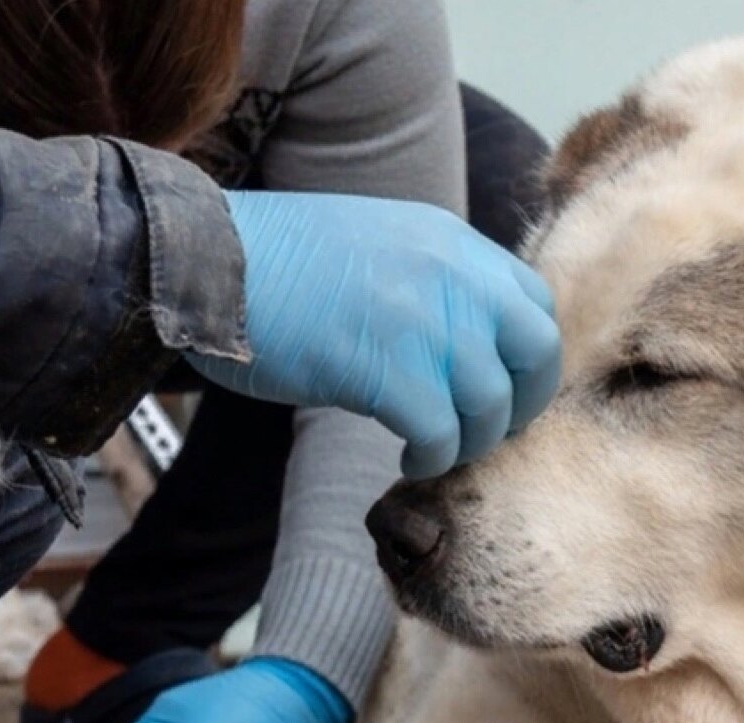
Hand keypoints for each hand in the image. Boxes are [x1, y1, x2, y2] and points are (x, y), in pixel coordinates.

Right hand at [189, 190, 561, 480]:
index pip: (536, 302)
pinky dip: (433, 457)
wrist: (206, 262)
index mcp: (451, 241)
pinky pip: (442, 434)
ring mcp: (422, 321)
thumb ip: (437, 281)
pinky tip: (409, 458)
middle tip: (489, 429)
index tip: (507, 386)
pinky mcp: (388, 371)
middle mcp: (450, 274)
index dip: (530, 355)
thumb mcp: (381, 246)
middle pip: (537, 351)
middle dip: (523, 402)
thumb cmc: (280, 267)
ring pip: (491, 403)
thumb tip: (477, 342)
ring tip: (436, 449)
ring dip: (470, 439)